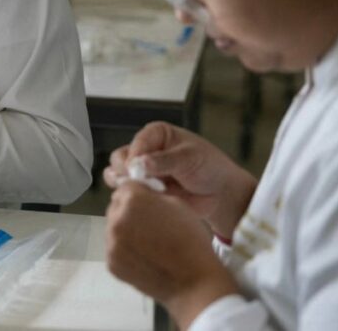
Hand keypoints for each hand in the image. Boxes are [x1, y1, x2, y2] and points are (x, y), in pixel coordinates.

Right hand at [104, 122, 256, 237]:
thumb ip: (165, 160)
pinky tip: (144, 201)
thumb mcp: (191, 158)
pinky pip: (128, 194)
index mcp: (155, 135)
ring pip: (118, 176)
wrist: (220, 193)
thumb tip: (139, 163)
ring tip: (142, 192)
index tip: (136, 171)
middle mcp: (144, 151)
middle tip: (138, 184)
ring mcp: (142, 172)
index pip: (137, 143)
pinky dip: (131, 198)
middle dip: (126, 172)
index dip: (134, 157)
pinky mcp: (143, 191)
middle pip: (120, 158)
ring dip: (126, 185)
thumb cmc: (209, 167)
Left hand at [106, 182, 239, 328]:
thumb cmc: (190, 239)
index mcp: (133, 200)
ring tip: (147, 244)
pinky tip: (144, 257)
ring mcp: (111, 243)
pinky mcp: (111, 263)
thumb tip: (142, 196)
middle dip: (128, 211)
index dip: (138, 193)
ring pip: (113, 229)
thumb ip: (153, 196)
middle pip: (116, 207)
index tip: (149, 203)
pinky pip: (115, 249)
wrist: (193, 281)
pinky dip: (125, 251)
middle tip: (148, 225)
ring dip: (125, 231)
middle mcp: (116, 219)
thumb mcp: (177, 204)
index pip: (125, 186)